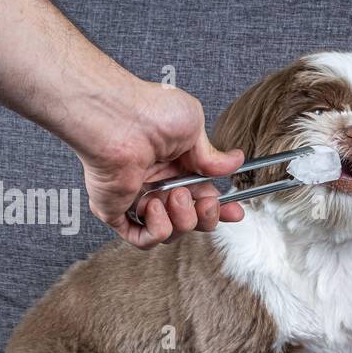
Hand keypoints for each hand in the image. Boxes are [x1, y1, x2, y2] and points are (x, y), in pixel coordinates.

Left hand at [75, 82, 245, 248]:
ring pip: (173, 233)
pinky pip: (144, 240)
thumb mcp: (194, 127)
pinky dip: (158, 229)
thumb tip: (234, 162)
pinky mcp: (117, 212)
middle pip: (192, 221)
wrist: (119, 120)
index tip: (235, 212)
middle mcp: (157, 185)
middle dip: (206, 216)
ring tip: (174, 194)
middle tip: (203, 200)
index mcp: (175, 167)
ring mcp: (137, 200)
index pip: (202, 198)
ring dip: (183, 219)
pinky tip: (154, 205)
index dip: (220, 209)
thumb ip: (212, 155)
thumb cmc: (149, 112)